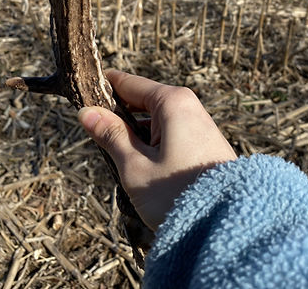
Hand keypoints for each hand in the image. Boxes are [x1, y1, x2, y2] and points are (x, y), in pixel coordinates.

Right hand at [78, 69, 236, 230]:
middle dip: (119, 115)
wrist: (227, 225)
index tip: (80, 93)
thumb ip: (111, 135)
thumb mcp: (135, 166)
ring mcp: (200, 124)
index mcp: (172, 101)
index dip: (103, 88)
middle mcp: (189, 105)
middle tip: (94, 135)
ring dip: (135, 134)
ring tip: (118, 158)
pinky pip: (171, 132)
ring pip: (156, 119)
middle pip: (143, 100)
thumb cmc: (177, 194)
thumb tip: (86, 112)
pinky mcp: (205, 142)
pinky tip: (143, 166)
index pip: (129, 83)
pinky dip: (153, 143)